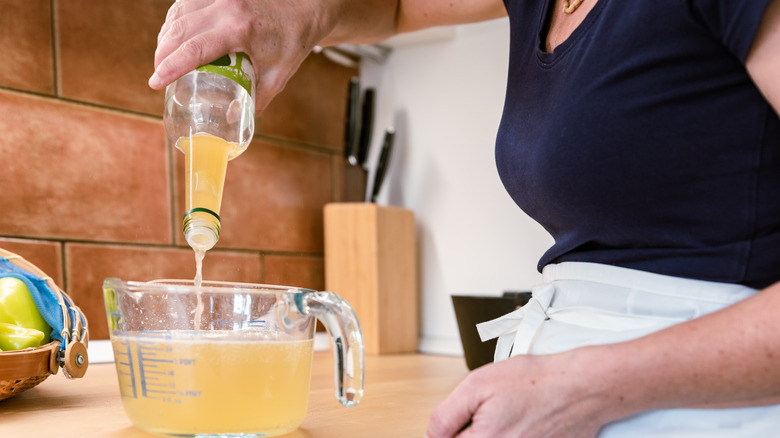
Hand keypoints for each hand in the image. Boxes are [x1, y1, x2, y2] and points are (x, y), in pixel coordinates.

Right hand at [149, 0, 329, 114]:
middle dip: (162, 55)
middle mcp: (226, 7)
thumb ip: (256, 99)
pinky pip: (186, 3)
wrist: (307, 7)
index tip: (155, 83)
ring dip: (166, 37)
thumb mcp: (278, 75)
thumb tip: (231, 119)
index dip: (169, 67)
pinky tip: (174, 36)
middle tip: (159, 75)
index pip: (194, 50)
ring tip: (164, 58)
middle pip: (178, 30)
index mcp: (240, 29)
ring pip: (178, 14)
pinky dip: (175, 20)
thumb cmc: (294, 40)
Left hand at [426, 351, 612, 437]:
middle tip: (486, 414)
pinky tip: (521, 424)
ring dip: (491, 432)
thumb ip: (446, 416)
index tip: (462, 419)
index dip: (449, 429)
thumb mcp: (476, 385)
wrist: (580, 388)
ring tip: (508, 416)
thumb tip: (431, 435)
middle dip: (472, 430)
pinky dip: (514, 434)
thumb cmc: (536, 382)